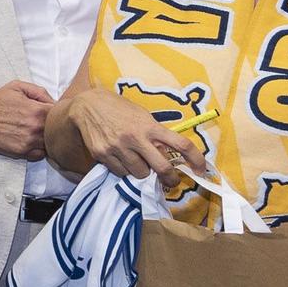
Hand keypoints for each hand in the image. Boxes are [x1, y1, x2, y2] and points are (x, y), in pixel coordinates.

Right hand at [0, 81, 53, 159]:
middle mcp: (36, 127)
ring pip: (50, 143)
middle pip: (57, 130)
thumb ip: (39, 91)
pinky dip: (39, 149)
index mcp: (38, 110)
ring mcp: (30, 141)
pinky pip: (40, 154)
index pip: (61, 114)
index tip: (49, 112)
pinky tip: (32, 141)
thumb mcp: (17, 87)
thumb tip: (54, 101)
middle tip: (43, 122)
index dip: (58, 112)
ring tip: (37, 131)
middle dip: (53, 125)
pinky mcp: (22, 152)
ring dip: (47, 138)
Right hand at [63, 91, 204, 182]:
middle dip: (171, 179)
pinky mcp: (102, 155)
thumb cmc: (119, 109)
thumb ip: (154, 133)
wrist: (87, 105)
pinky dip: (124, 170)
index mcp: (149, 126)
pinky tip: (121, 159)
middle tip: (171, 181)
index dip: (196, 159)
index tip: (201, 169)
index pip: (180, 144)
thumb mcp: (141, 115)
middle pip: (162, 168)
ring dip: (143, 172)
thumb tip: (166, 154)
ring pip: (140, 174)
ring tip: (138, 163)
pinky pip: (120, 172)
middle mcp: (135, 138)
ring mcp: (118, 148)